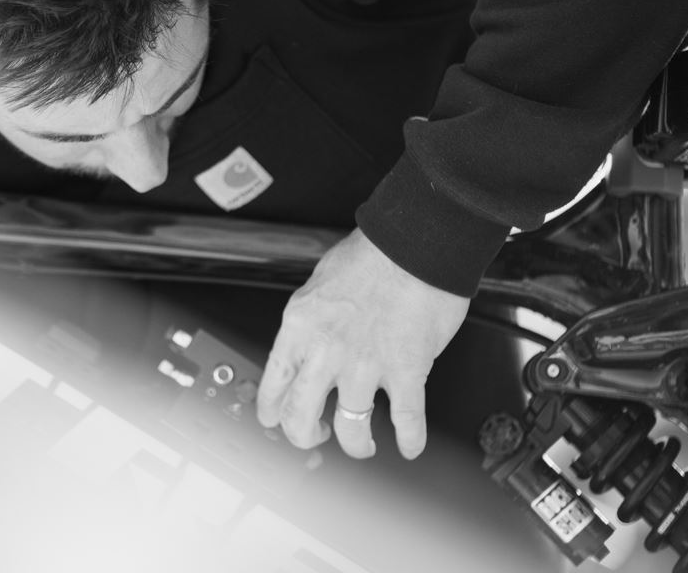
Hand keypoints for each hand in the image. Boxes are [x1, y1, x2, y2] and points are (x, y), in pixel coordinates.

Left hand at [255, 229, 469, 458]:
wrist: (415, 243)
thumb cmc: (372, 255)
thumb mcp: (318, 287)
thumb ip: (310, 324)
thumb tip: (308, 348)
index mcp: (300, 328)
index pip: (273, 385)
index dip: (271, 412)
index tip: (275, 421)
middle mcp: (327, 352)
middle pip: (301, 417)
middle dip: (306, 437)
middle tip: (316, 436)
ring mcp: (367, 366)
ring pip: (352, 429)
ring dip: (357, 444)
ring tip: (362, 444)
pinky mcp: (408, 371)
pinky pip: (407, 420)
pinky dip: (409, 439)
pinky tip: (409, 445)